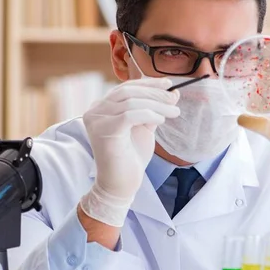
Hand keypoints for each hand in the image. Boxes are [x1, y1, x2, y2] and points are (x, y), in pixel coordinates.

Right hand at [80, 77, 178, 226]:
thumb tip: (172, 93)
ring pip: (131, 102)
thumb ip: (153, 110)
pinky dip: (149, 114)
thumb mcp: (144, 128)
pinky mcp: (103, 130)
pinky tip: (161, 120)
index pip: (126, 88)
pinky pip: (130, 114)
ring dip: (157, 105)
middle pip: (128, 91)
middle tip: (174, 99)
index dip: (148, 84)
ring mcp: (96, 120)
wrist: (120, 185)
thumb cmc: (130, 158)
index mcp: (102, 107)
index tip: (169, 84)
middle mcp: (95, 110)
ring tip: (174, 111)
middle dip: (155, 93)